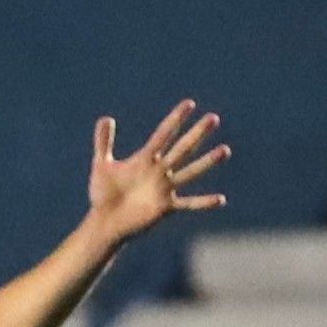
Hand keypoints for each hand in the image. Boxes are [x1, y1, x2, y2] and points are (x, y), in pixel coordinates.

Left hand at [83, 101, 228, 242]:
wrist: (104, 222)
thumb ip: (104, 143)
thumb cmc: (104, 194)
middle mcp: (159, 171)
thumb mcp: (102, 166)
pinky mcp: (165, 207)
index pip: (163, 134)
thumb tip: (105, 118)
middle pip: (181, 148)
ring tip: (225, 150)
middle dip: (196, 134)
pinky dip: (203, 202)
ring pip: (190, 171)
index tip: (189, 103)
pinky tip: (220, 199)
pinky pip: (188, 203)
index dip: (175, 119)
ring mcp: (164, 188)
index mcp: (146, 159)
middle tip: (213, 118)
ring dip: (206, 162)